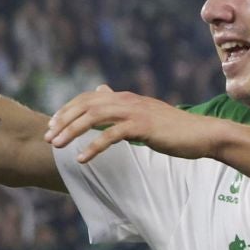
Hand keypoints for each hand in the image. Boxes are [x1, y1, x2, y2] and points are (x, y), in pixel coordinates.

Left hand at [44, 86, 226, 162]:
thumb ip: (120, 106)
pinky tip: (82, 159)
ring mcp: (135, 112)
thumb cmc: (171, 128)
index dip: (67, 110)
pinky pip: (112, 135)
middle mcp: (127, 100)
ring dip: (72, 131)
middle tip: (48, 137)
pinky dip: (94, 146)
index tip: (52, 125)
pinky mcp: (143, 127)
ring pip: (94, 117)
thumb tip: (101, 91)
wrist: (202, 134)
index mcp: (125, 98)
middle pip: (86, 105)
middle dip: (63, 121)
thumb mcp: (142, 114)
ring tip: (57, 146)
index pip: (88, 98)